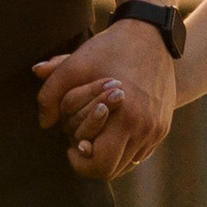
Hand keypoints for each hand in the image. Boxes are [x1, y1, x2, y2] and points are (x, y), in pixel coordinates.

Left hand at [34, 18, 177, 180]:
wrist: (151, 35)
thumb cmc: (109, 50)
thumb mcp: (74, 65)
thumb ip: (50, 93)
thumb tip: (43, 123)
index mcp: (126, 116)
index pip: (101, 165)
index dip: (80, 162)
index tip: (71, 145)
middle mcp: (146, 128)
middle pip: (113, 171)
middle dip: (91, 162)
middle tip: (80, 144)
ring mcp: (157, 129)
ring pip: (127, 165)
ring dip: (108, 157)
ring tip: (95, 136)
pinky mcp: (163, 127)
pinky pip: (140, 154)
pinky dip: (123, 150)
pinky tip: (111, 131)